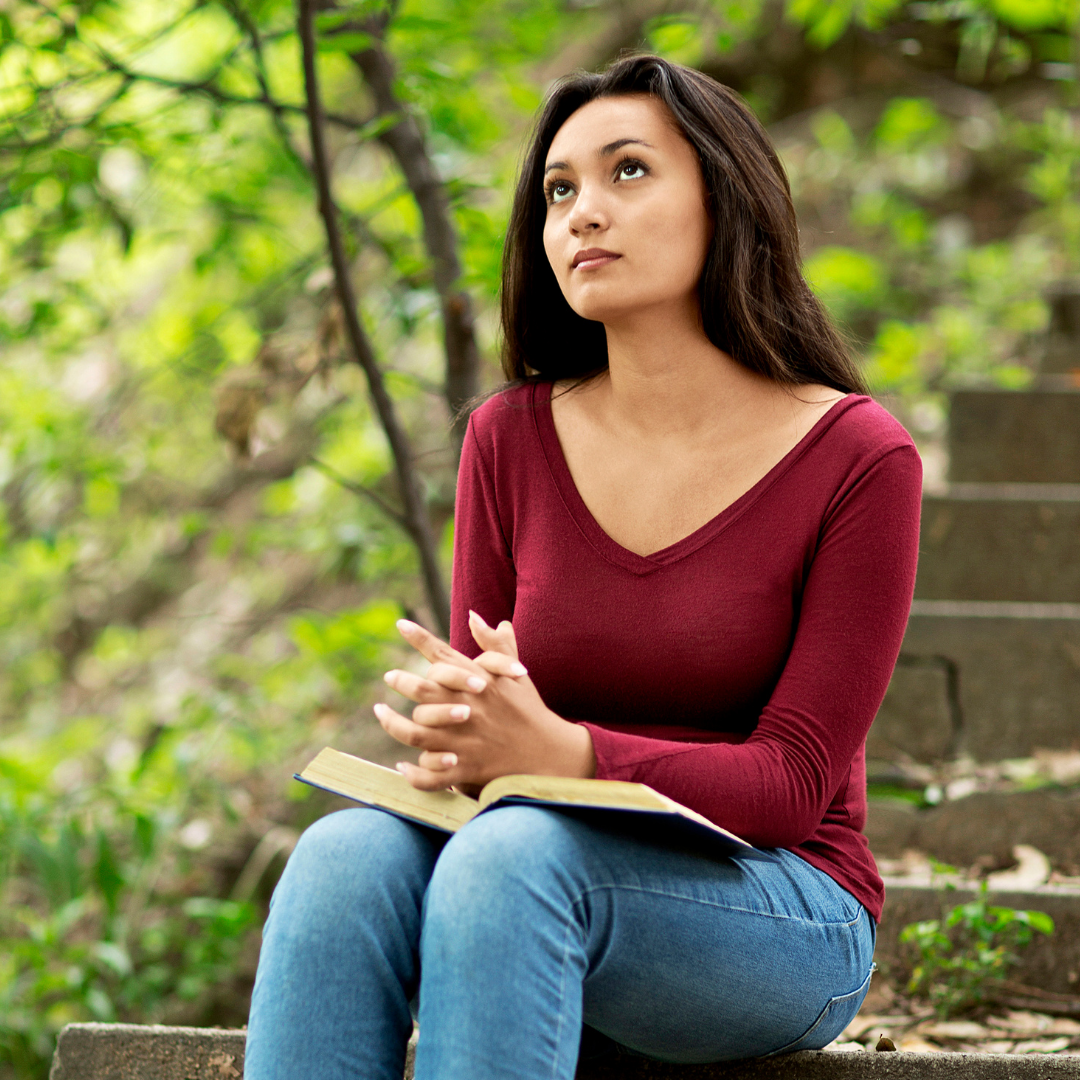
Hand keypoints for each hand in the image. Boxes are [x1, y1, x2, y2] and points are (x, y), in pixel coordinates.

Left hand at [375, 613, 594, 790]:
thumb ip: (495, 645)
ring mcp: (465, 740)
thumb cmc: (529, 712)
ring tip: (381, 714)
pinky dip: (413, 773)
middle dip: (401, 681)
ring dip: (392, 724)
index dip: (420, 638)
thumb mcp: (516, 675)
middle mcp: (469, 708)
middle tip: (390, 676)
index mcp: (480, 683)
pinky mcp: (466, 768)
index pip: (445, 656)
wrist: (551, 755)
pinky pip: (430, 774)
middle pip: (424, 690)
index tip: (401, 625)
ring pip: (416, 732)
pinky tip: (403, 765)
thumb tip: (474, 616)